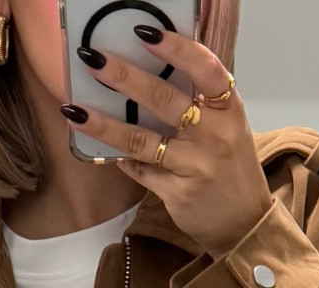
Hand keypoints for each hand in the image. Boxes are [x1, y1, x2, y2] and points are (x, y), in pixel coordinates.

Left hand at [60, 28, 272, 258]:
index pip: (205, 70)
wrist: (244, 224)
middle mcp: (214, 135)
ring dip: (105, 125)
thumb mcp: (229, 127)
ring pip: (142, 140)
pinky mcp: (177, 194)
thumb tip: (157, 68)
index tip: (145, 32)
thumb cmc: (231, 169)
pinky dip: (123, 159)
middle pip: (163, 99)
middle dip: (124, 77)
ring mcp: (195, 166)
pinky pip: (141, 171)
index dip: (176, 48)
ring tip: (75, 111)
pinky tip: (103, 150)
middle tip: (93, 59)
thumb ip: (202, 101)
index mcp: (229, 111)